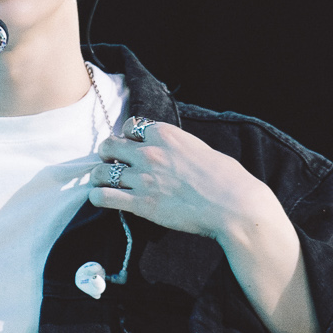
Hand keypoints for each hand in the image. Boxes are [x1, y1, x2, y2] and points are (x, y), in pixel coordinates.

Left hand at [86, 117, 269, 241]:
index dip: (127, 137)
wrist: (233, 206)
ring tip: (104, 184)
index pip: (130, 126)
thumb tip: (175, 153)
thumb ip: (179, 148)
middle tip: (113, 165)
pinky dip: (98, 197)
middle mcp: (150, 152)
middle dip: (108, 154)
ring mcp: (143, 178)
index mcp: (165, 134)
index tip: (130, 147)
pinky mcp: (141, 204)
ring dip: (99, 177)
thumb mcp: (201, 150)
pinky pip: (104, 197)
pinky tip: (103, 200)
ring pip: (100, 172)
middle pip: (109, 145)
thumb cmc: (227, 179)